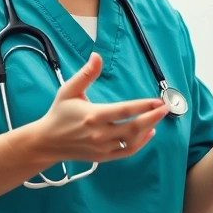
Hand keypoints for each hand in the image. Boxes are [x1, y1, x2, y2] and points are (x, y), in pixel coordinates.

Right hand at [32, 53, 168, 162]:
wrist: (46, 143)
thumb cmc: (59, 114)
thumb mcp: (69, 90)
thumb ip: (85, 74)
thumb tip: (97, 56)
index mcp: (93, 116)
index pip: (124, 111)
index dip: (143, 106)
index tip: (158, 100)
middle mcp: (99, 134)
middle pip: (133, 128)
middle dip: (153, 117)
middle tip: (166, 108)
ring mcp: (102, 148)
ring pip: (132, 141)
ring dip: (148, 129)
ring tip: (158, 117)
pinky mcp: (103, 157)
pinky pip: (126, 152)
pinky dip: (140, 144)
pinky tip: (149, 132)